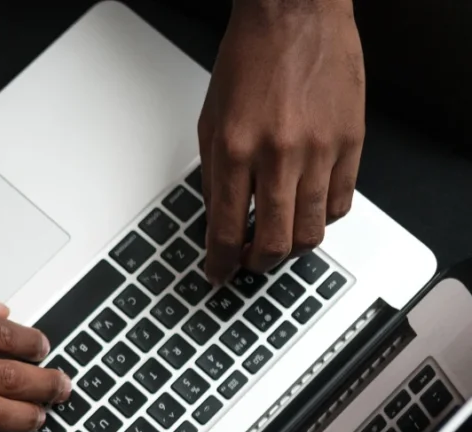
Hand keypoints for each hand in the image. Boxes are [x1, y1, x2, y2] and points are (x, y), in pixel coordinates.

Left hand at [198, 0, 364, 283]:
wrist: (295, 14)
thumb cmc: (251, 57)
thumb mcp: (211, 119)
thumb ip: (215, 173)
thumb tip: (218, 218)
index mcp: (234, 148)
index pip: (225, 228)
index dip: (220, 262)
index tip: (218, 274)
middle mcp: (276, 154)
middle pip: (273, 241)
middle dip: (257, 263)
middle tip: (251, 262)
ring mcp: (318, 150)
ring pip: (311, 231)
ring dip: (292, 246)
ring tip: (280, 240)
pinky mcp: (351, 141)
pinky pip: (341, 203)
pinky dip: (324, 217)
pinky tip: (310, 209)